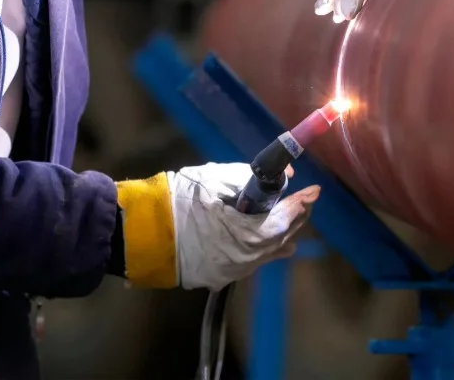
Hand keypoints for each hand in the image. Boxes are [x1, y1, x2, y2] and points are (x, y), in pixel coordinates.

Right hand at [114, 163, 319, 290]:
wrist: (139, 233)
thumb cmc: (176, 201)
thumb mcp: (214, 179)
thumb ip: (249, 177)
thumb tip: (281, 178)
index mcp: (247, 234)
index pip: (285, 218)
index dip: (301, 203)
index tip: (314, 191)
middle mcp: (245, 258)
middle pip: (281, 237)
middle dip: (295, 217)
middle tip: (305, 201)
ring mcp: (231, 270)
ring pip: (268, 253)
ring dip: (282, 235)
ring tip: (296, 223)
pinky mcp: (217, 276)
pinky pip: (250, 262)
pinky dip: (264, 250)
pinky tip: (275, 246)